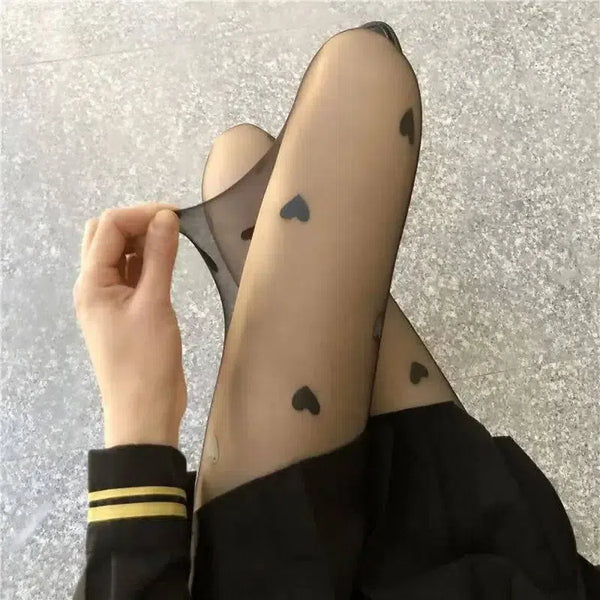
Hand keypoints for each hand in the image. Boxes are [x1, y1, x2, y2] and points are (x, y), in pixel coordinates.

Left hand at [73, 203, 186, 447]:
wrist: (145, 410)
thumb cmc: (146, 360)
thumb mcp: (155, 304)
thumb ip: (160, 257)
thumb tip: (166, 216)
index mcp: (91, 282)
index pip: (109, 227)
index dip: (141, 214)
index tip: (177, 216)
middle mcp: (94, 285)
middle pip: (106, 236)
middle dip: (137, 222)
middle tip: (172, 225)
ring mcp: (110, 298)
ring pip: (119, 254)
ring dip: (142, 240)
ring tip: (174, 240)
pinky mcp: (127, 310)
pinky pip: (132, 274)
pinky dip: (148, 261)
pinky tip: (168, 260)